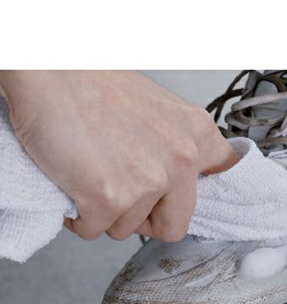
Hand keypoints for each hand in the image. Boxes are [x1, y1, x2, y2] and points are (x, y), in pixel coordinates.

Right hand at [0, 71, 238, 241]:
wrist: (48, 73)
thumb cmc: (93, 86)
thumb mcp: (158, 110)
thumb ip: (176, 144)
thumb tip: (178, 178)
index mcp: (197, 134)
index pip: (221, 181)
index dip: (194, 196)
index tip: (181, 200)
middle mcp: (181, 159)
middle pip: (174, 225)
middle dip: (145, 220)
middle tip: (123, 200)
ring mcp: (148, 181)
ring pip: (128, 229)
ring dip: (106, 214)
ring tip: (91, 178)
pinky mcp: (111, 198)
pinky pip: (93, 230)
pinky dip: (78, 217)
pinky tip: (73, 186)